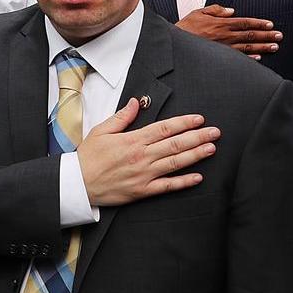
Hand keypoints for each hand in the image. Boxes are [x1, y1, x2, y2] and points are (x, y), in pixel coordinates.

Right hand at [77, 99, 218, 206]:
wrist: (77, 184)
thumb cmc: (88, 158)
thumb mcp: (100, 131)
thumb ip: (121, 117)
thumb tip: (135, 102)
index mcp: (133, 140)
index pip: (165, 128)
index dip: (184, 123)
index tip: (198, 119)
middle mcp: (142, 156)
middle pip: (176, 144)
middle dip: (198, 137)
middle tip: (215, 132)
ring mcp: (144, 174)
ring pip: (176, 163)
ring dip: (196, 155)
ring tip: (212, 149)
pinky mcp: (143, 190)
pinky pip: (167, 186)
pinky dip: (184, 182)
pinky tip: (198, 177)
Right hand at [177, 5, 279, 58]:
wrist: (174, 42)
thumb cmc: (185, 27)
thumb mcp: (198, 12)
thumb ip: (215, 9)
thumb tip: (231, 11)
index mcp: (221, 23)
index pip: (245, 22)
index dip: (259, 23)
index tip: (271, 25)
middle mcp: (225, 35)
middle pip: (250, 35)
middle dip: (266, 35)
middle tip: (279, 36)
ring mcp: (223, 47)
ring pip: (247, 47)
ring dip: (262, 46)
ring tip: (275, 47)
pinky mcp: (219, 56)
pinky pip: (237, 57)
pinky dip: (249, 58)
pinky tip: (258, 58)